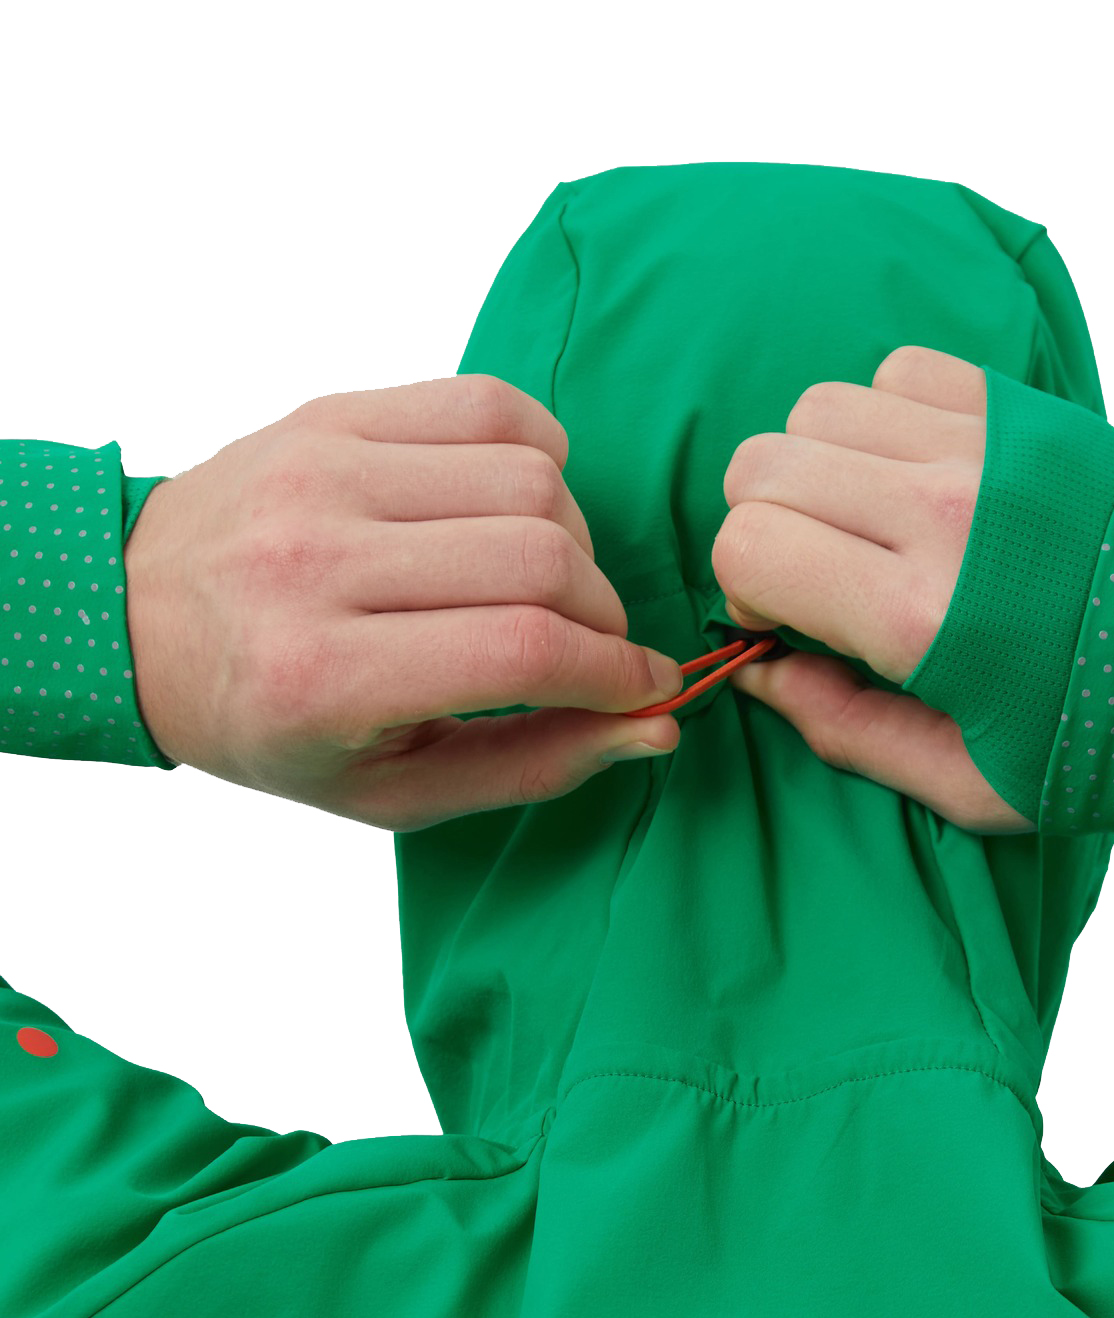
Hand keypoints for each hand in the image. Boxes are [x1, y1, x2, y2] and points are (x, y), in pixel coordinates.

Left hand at [125, 376, 682, 828]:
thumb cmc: (271, 721)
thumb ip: (530, 765)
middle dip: (602, 612)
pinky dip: (538, 456)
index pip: (520, 651)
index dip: (615, 672)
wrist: (134, 618)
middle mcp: (316, 562)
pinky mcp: (333, 412)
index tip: (646, 688)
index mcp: (323, 675)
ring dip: (573, 539)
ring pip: (528, 477)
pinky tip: (517, 509)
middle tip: (591, 646)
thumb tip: (654, 727)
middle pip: (537, 558)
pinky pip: (490, 405)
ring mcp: (322, 471)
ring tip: (545, 584)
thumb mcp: (392, 791)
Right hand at [712, 345, 1030, 832]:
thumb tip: (756, 671)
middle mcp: (947, 510)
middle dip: (768, 528)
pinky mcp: (1027, 408)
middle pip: (763, 464)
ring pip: (817, 409)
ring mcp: (989, 445)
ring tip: (874, 530)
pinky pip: (896, 371)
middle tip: (824, 581)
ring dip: (819, 470)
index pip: (749, 546)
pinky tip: (925, 483)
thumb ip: (843, 729)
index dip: (749, 593)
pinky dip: (886, 420)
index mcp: (925, 616)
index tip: (789, 627)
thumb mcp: (969, 784)